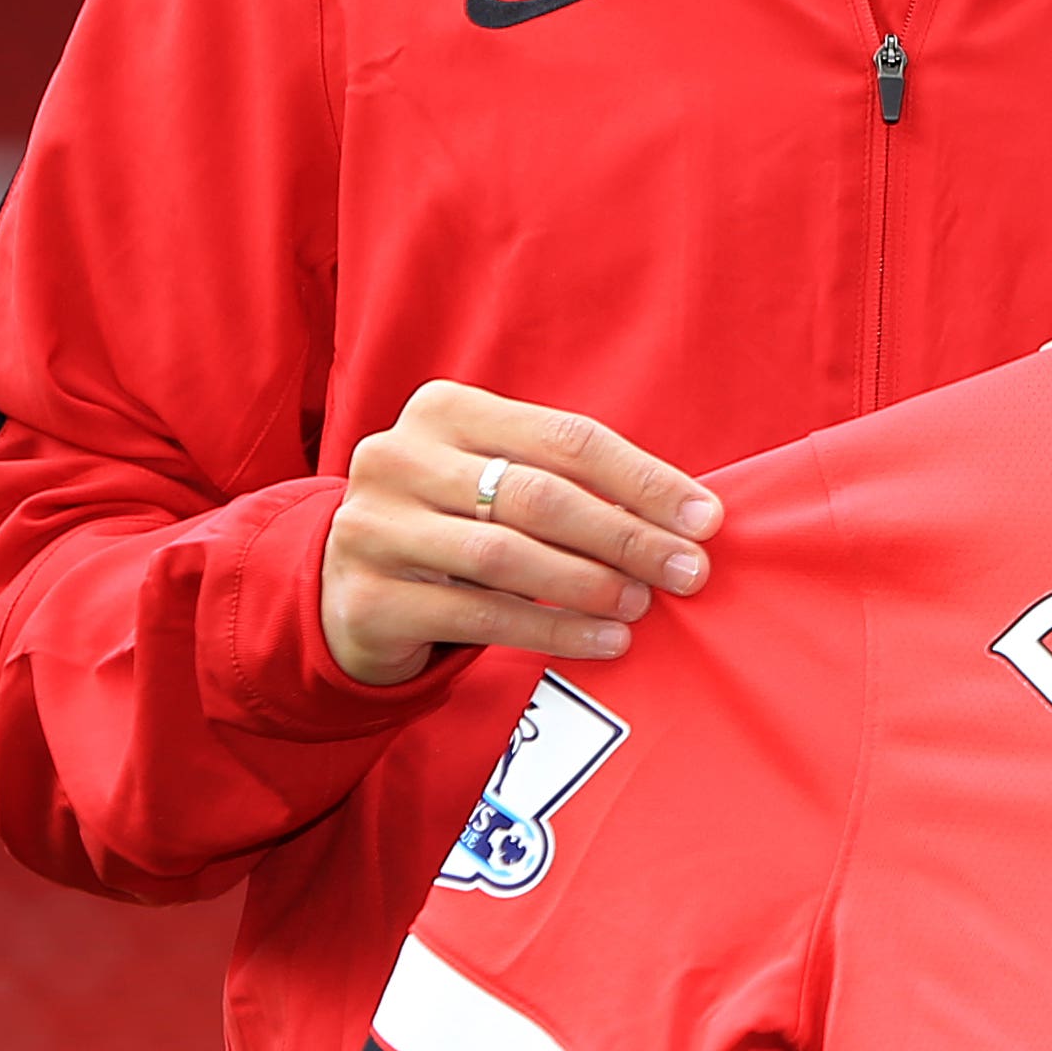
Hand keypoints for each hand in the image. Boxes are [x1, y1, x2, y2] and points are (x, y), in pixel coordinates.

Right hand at [321, 380, 722, 687]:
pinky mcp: (370, 597)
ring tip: (644, 604)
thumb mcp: (499, 483)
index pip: (568, 438)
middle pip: (541, 495)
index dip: (644, 480)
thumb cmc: (454, 524)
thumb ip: (573, 485)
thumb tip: (688, 520)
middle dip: (627, 536)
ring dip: (591, 584)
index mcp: (445, 409)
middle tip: (689, 571)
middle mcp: (399, 457)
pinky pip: (482, 615)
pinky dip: (554, 630)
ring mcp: (374, 526)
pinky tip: (605, 640)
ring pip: (508, 556)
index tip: (706, 520)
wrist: (345, 588)